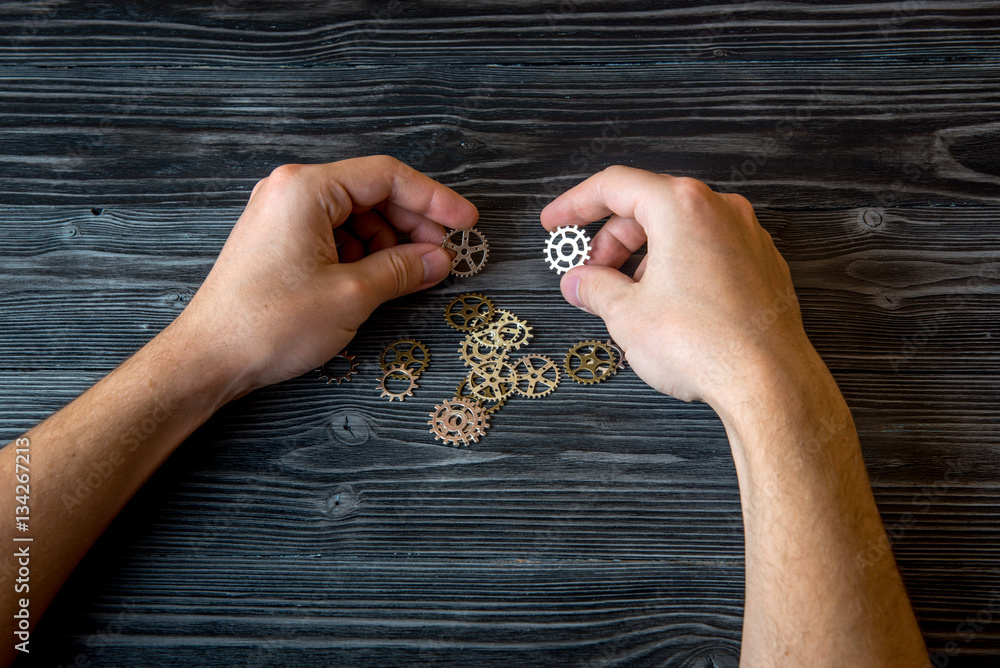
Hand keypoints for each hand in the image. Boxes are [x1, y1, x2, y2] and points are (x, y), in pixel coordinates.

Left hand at [171, 156, 477, 397]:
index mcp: (306, 189)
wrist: (209, 359)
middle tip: (443, 255)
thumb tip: (439, 260)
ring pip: (355, 217)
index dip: (434, 199)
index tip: (466, 222)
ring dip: (389, 242)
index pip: (387, 176)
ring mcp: (281, 216)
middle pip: (371, 194)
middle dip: (412, 224)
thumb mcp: (351, 295)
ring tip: (413, 274)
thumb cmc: (268, 323)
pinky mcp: (278, 242)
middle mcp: (290, 192)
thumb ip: (402, 269)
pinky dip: (363, 254)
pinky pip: (334, 236)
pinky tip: (380, 279)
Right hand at [541, 166, 812, 415]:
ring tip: (625, 297)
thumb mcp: (626, 314)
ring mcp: (747, 237)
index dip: (575, 205)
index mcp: (682, 206)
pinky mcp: (761, 266)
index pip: (615, 185)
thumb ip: (595, 288)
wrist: (767, 383)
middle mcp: (720, 210)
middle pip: (648, 207)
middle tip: (589, 275)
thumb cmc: (704, 343)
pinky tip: (663, 304)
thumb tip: (580, 283)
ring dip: (644, 256)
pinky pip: (707, 251)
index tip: (556, 222)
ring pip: (679, 230)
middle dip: (611, 241)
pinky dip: (677, 266)